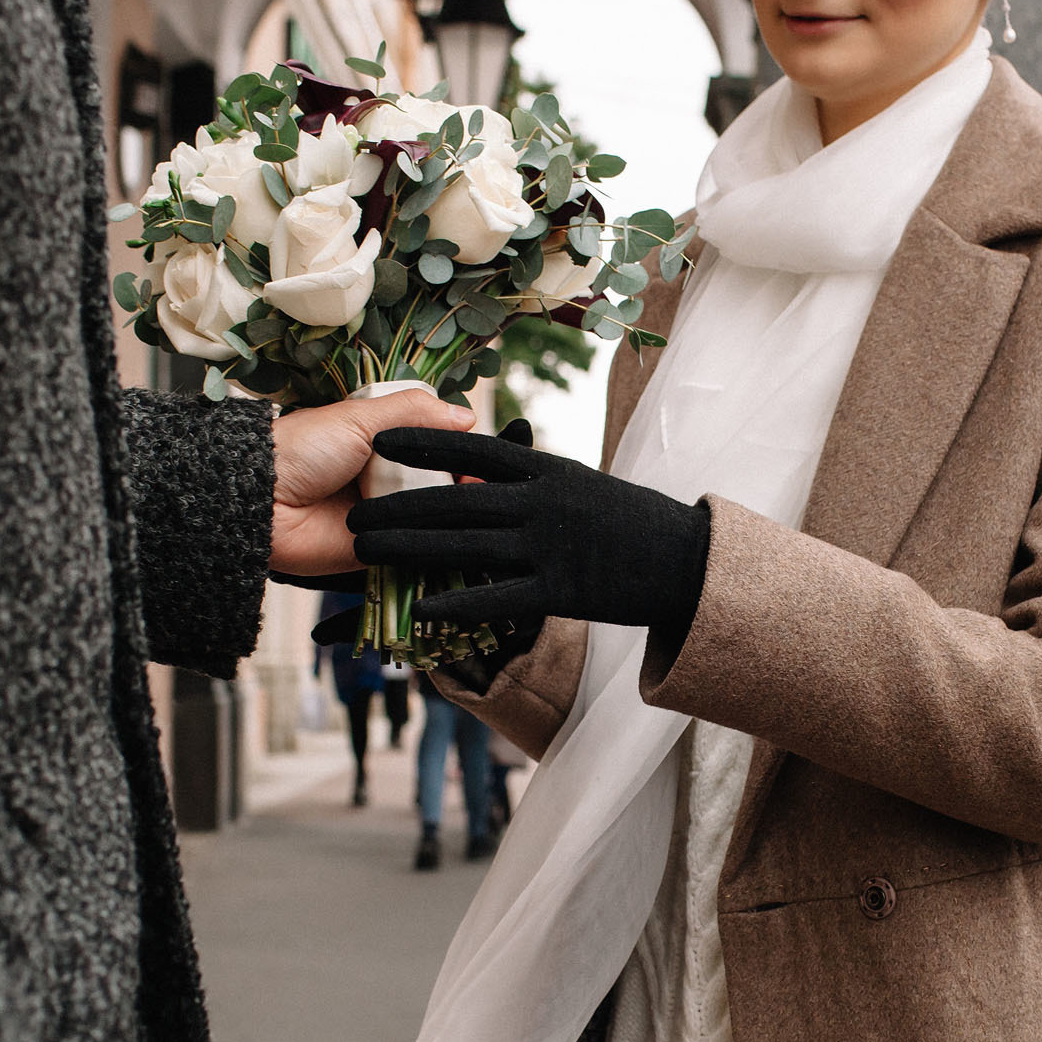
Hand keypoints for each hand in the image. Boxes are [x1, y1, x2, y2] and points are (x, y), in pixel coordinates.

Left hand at [268, 391, 474, 575]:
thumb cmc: (302, 449)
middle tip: (484, 487)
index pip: (432, 449)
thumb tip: (468, 416)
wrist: (259, 501)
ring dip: (450, 516)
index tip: (483, 458)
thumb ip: (413, 411)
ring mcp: (382, 519)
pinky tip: (456, 538)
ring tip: (476, 510)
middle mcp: (384, 482)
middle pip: (437, 486)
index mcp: (381, 446)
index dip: (458, 453)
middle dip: (461, 487)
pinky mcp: (376, 554)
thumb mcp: (359, 416)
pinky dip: (430, 547)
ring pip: (430, 519)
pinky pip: (412, 552)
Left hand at [347, 429, 710, 635]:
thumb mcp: (584, 484)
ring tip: (365, 549)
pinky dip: (456, 600)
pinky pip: (497, 594)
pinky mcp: (560, 589)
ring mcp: (549, 545)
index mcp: (548, 468)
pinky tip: (419, 605)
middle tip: (354, 511)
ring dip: (409, 547)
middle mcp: (542, 500)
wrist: (687, 559)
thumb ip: (536, 476)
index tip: (380, 435)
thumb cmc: (636, 523)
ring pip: (465, 544)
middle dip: (398, 504)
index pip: (472, 448)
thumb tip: (492, 462)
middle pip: (455, 498)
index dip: (423, 440)